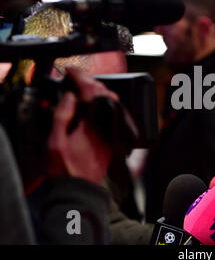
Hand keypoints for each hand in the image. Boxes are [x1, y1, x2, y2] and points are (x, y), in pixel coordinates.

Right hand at [47, 67, 118, 184]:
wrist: (81, 188)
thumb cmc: (67, 169)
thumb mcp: (55, 142)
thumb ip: (62, 116)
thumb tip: (70, 96)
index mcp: (92, 123)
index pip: (91, 91)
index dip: (80, 77)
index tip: (71, 71)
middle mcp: (107, 124)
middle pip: (104, 92)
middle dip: (90, 80)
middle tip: (76, 77)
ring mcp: (112, 130)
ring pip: (112, 101)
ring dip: (98, 90)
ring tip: (83, 87)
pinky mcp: (114, 136)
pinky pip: (113, 111)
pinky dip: (104, 101)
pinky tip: (95, 102)